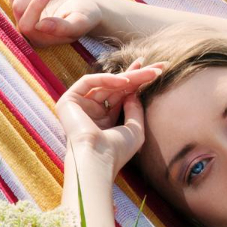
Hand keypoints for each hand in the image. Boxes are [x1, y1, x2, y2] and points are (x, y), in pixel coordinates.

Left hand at [1, 0, 102, 47]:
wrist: (84, 5)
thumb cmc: (86, 16)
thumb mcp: (81, 22)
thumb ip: (65, 28)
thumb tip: (41, 25)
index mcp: (39, 38)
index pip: (26, 23)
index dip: (37, 3)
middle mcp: (25, 26)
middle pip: (18, 4)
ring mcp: (19, 11)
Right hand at [55, 59, 166, 175]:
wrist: (97, 159)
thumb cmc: (117, 151)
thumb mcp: (135, 128)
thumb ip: (135, 108)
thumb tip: (135, 92)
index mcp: (105, 120)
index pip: (121, 95)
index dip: (137, 81)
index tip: (155, 70)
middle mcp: (92, 112)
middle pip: (116, 87)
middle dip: (137, 75)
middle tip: (158, 66)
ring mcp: (79, 106)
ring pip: (105, 83)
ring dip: (128, 76)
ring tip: (148, 74)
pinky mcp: (68, 101)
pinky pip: (88, 82)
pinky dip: (106, 78)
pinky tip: (124, 81)